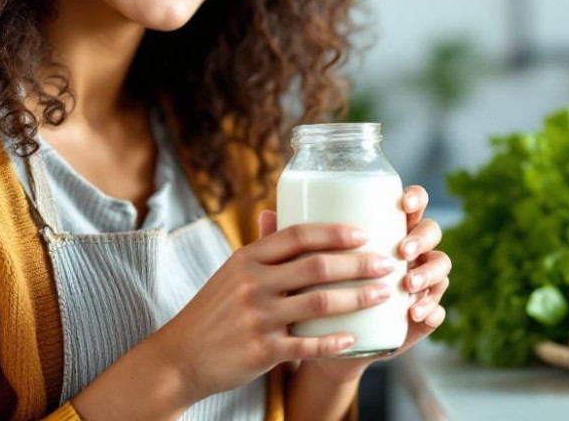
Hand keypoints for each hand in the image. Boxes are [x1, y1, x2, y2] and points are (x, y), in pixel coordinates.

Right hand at [144, 220, 396, 405]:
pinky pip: (307, 345)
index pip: (297, 235)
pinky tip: (356, 339)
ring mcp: (258, 317)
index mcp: (247, 258)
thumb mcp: (232, 273)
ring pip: (319, 304)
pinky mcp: (262, 350)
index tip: (365, 233)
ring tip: (384, 295)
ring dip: (358, 299)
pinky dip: (334, 342)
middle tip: (388, 264)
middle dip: (359, 264)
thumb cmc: (214, 311)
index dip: (334, 233)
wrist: (180, 356)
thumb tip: (279, 211)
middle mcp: (253, 284)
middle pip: (316, 267)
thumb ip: (262, 250)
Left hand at [295, 185, 451, 383]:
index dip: (414, 198)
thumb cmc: (310, 289)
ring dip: (429, 274)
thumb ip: (289, 242)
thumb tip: (265, 215)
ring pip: (438, 270)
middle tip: (402, 249)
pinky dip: (431, 311)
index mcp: (386, 229)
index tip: (401, 202)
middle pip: (431, 233)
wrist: (320, 340)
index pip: (411, 204)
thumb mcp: (302, 263)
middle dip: (422, 238)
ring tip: (408, 284)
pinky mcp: (417, 318)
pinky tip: (418, 314)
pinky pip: (437, 311)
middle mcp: (407, 253)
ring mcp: (416, 284)